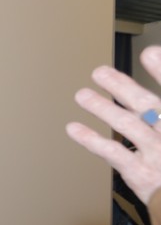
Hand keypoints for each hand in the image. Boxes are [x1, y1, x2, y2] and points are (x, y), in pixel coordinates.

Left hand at [67, 45, 160, 202]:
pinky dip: (92, 140)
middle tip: (99, 72)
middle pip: (147, 104)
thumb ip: (158, 109)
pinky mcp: (140, 172)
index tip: (149, 52)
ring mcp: (156, 152)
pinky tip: (73, 128)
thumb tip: (149, 76)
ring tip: (81, 95)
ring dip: (102, 108)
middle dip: (123, 86)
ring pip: (127, 125)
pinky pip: (113, 152)